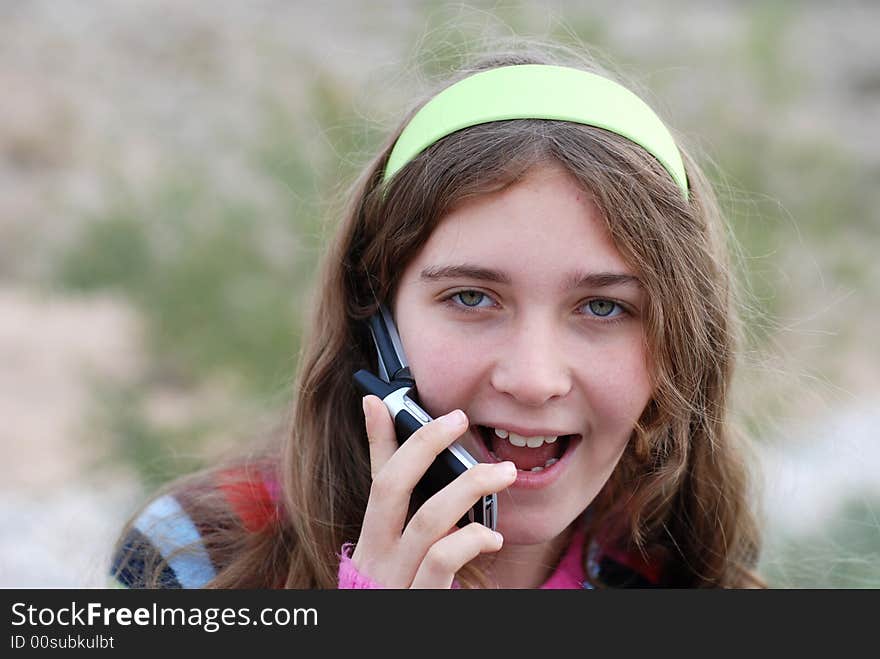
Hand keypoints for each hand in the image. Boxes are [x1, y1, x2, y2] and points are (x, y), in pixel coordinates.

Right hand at [351, 395, 515, 587]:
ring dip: (468, 488)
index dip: (381, 434)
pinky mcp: (420, 602)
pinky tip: (491, 534)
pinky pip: (441, 562)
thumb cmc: (407, 591)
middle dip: (426, 445)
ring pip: (426, 521)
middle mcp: (376, 557)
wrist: (397, 642)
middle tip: (461, 419)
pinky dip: (469, 539)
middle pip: (390, 487)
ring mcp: (396, 581)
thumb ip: (403, 505)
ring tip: (504, 473)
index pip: (376, 475)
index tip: (386, 396)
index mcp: (374, 537)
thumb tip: (399, 456)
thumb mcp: (401, 548)